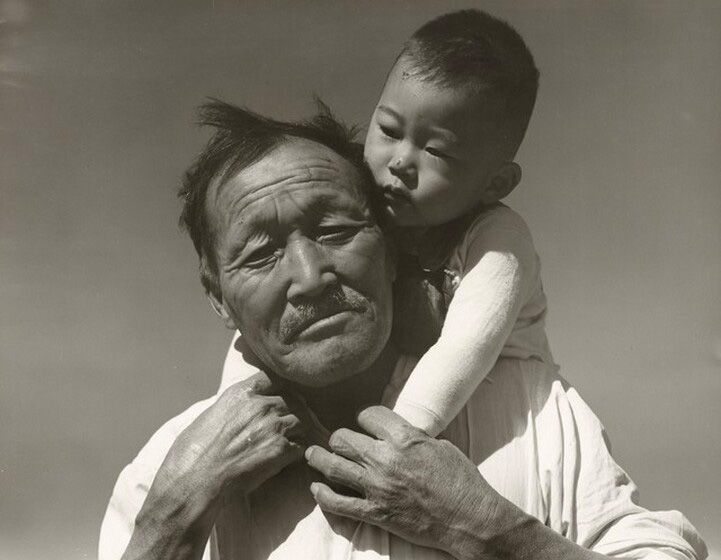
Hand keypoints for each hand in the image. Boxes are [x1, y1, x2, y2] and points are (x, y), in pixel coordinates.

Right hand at [158, 372, 309, 501]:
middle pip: (294, 400)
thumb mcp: (209, 416)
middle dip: (294, 412)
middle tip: (291, 426)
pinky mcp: (280, 450)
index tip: (282, 399)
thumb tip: (241, 413)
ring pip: (303, 421)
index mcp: (241, 393)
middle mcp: (260, 405)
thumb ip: (232, 408)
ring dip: (299, 432)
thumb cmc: (192, 455)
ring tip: (290, 444)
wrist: (192, 482)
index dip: (281, 390)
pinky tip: (285, 462)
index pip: (274, 378)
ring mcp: (273, 426)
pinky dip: (297, 454)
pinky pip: (301, 446)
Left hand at [305, 406, 514, 557]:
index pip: (369, 415)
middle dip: (339, 437)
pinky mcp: (375, 512)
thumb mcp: (440, 446)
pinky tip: (316, 489)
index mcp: (404, 437)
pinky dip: (323, 496)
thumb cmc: (461, 480)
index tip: (365, 422)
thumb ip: (413, 437)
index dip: (365, 417)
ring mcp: (377, 487)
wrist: (469, 518)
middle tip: (339, 441)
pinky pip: (339, 503)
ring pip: (334, 467)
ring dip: (319, 459)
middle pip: (344, 438)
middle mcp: (386, 459)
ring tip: (312, 455)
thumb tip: (398, 433)